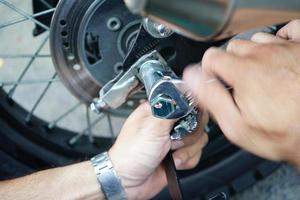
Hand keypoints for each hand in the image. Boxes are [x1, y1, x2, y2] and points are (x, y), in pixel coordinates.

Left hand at [109, 103, 207, 198]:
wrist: (128, 182)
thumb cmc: (130, 154)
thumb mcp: (151, 127)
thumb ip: (171, 111)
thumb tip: (186, 98)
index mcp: (158, 110)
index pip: (185, 101)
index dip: (190, 111)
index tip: (186, 122)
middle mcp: (167, 123)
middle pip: (196, 121)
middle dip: (188, 135)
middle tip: (172, 141)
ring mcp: (173, 139)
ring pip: (198, 139)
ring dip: (185, 151)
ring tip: (170, 153)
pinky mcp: (178, 154)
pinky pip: (196, 154)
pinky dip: (186, 161)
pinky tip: (173, 162)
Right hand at [183, 20, 299, 168]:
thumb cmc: (281, 132)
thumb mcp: (236, 125)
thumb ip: (210, 97)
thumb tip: (191, 77)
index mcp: (244, 72)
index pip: (211, 57)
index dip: (209, 71)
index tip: (216, 82)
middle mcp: (264, 55)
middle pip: (233, 48)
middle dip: (231, 64)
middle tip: (240, 84)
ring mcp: (285, 48)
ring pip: (256, 40)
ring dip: (253, 55)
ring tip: (261, 75)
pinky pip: (286, 31)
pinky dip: (279, 40)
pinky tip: (278, 56)